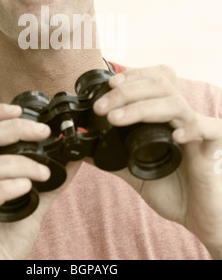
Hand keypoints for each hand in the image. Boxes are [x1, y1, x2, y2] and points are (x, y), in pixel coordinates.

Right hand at [0, 103, 79, 259]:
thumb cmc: (7, 234)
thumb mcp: (34, 200)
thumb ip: (51, 178)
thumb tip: (75, 158)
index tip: (20, 109)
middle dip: (13, 128)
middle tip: (43, 133)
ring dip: (19, 163)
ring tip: (43, 172)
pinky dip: (7, 187)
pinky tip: (28, 188)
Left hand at [93, 65, 221, 258]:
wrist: (197, 216)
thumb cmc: (172, 188)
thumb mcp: (134, 169)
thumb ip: (111, 156)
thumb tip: (85, 145)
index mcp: (165, 115)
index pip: (153, 79)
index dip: (133, 76)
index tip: (109, 85)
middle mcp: (181, 117)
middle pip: (159, 85)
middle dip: (126, 91)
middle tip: (102, 107)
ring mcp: (197, 130)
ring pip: (175, 103)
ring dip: (142, 107)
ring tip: (116, 119)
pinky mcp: (214, 147)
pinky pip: (208, 129)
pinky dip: (191, 129)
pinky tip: (175, 137)